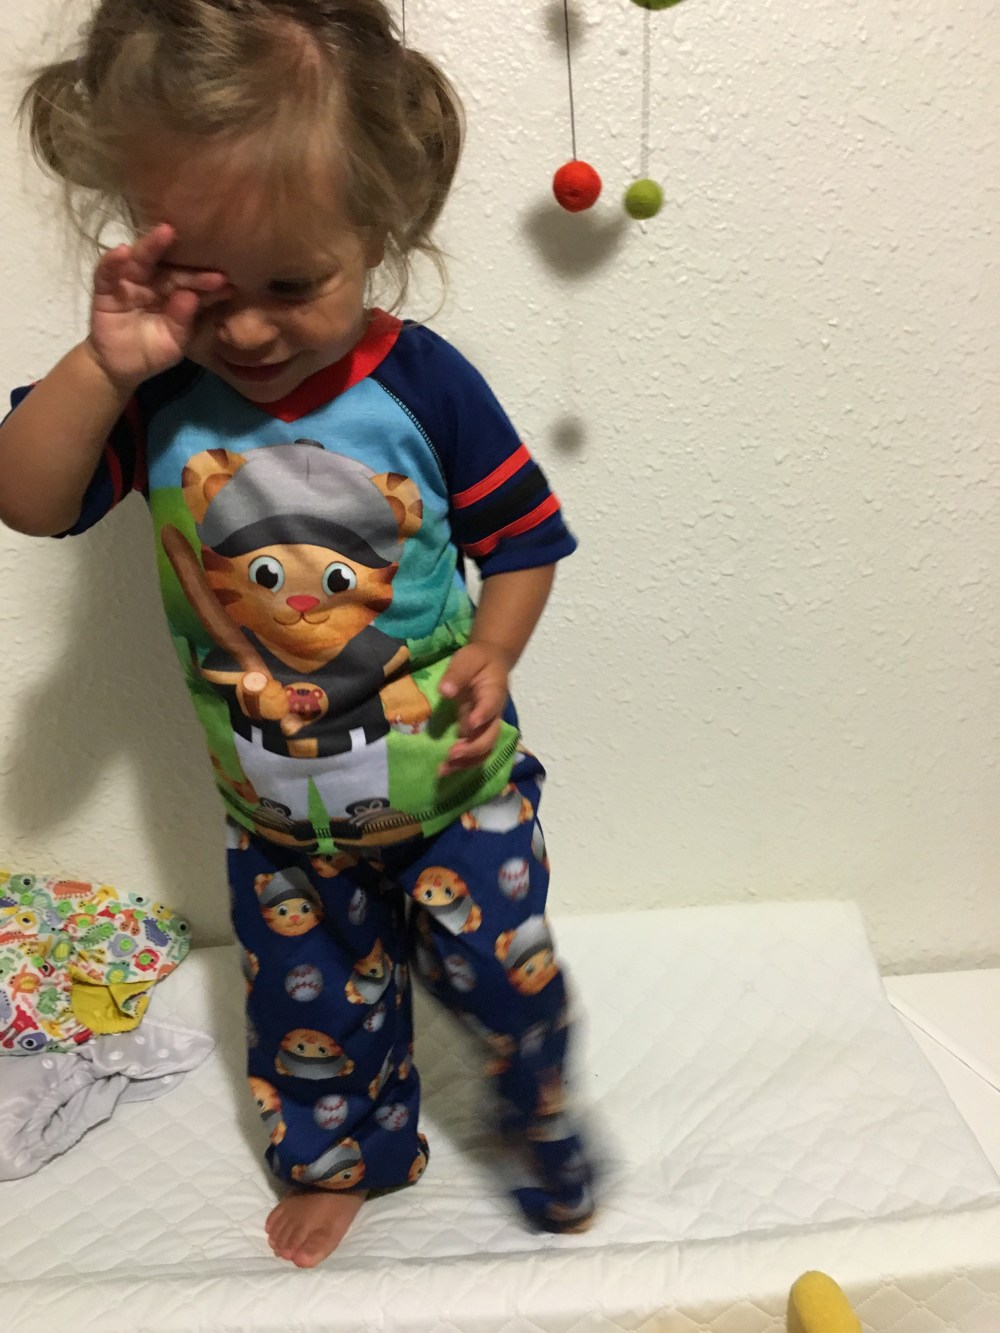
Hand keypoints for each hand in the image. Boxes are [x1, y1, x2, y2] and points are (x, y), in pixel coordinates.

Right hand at [89, 223, 229, 389]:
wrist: (119, 368)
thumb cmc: (151, 352)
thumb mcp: (174, 342)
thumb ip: (183, 321)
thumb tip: (191, 297)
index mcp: (173, 295)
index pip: (189, 285)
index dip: (204, 282)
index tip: (224, 280)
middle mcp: (153, 284)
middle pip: (169, 268)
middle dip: (184, 259)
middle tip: (204, 247)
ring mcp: (129, 283)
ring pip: (140, 261)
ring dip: (151, 246)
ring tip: (165, 233)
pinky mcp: (105, 287)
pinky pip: (107, 271)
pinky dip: (113, 261)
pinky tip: (122, 251)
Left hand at [438, 642, 510, 776]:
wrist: (492, 662)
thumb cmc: (478, 660)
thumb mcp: (467, 659)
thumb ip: (457, 674)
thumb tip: (445, 691)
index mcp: (494, 692)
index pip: (491, 706)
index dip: (482, 716)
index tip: (469, 724)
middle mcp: (494, 713)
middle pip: (490, 736)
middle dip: (472, 748)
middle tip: (451, 754)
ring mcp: (487, 725)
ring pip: (485, 750)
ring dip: (467, 762)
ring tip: (444, 769)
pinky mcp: (478, 732)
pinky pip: (476, 752)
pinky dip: (463, 763)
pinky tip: (446, 768)